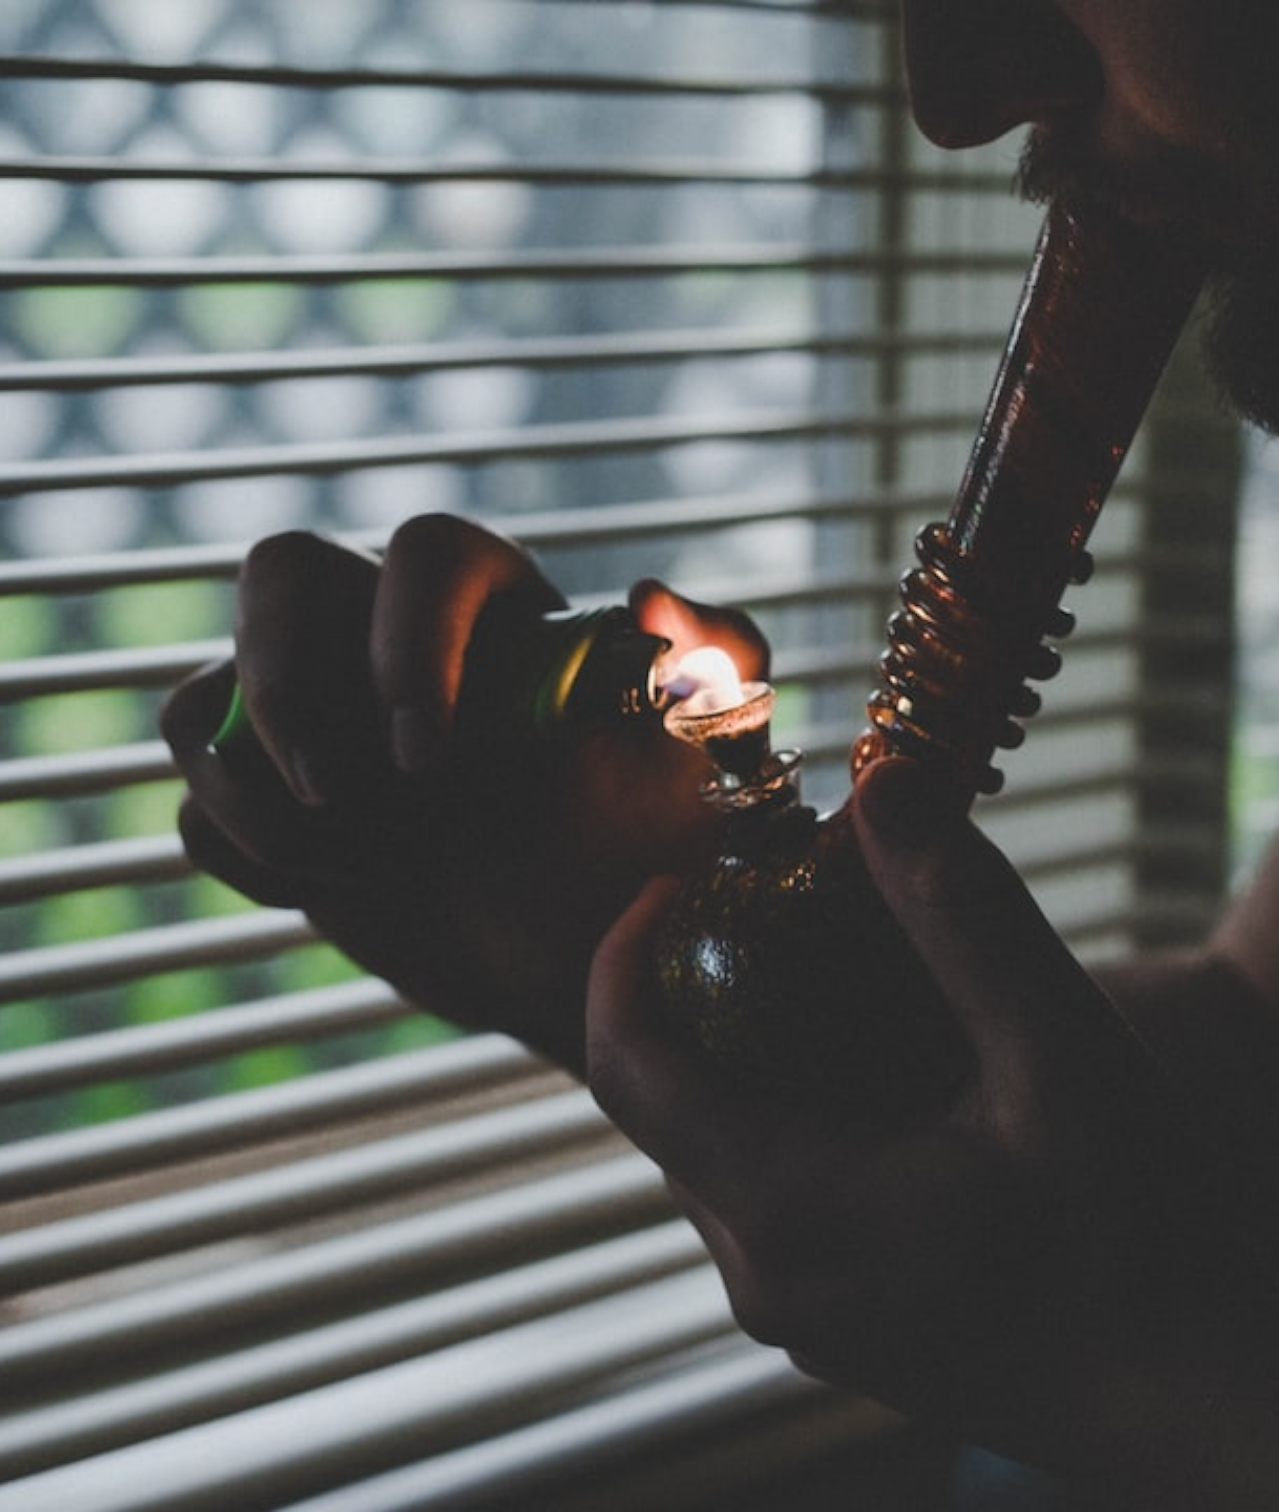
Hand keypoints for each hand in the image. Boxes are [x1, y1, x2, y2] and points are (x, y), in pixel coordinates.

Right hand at [160, 513, 766, 1070]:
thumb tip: (646, 597)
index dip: (409, 635)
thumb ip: (714, 660)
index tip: (431, 757)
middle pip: (280, 572)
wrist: (586, 956)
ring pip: (207, 695)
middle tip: (349, 799)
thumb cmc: (652, 849)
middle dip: (291, 689)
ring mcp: (318, 717)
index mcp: (499, 610)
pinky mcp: (271, 800)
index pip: (428, 552)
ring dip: (257, 793)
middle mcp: (392, 639)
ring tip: (364, 867)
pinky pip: (195, 800)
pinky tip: (332, 888)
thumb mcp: (713, 756)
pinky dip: (244, 850)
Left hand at [586, 756, 1278, 1474]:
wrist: (1216, 1411)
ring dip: (753, 1056)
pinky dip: (796, 1116)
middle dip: (703, 993)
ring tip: (841, 979)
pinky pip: (774, 1202)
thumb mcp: (1061, 1054)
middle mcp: (770, 1277)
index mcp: (788, 1211)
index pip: (627, 1067)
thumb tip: (880, 789)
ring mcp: (807, 1316)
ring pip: (723, 1154)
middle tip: (782, 910)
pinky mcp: (850, 1330)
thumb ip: (963, 917)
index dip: (627, 958)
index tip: (680, 880)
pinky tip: (892, 1076)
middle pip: (671, 1105)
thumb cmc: (1149, 1238)